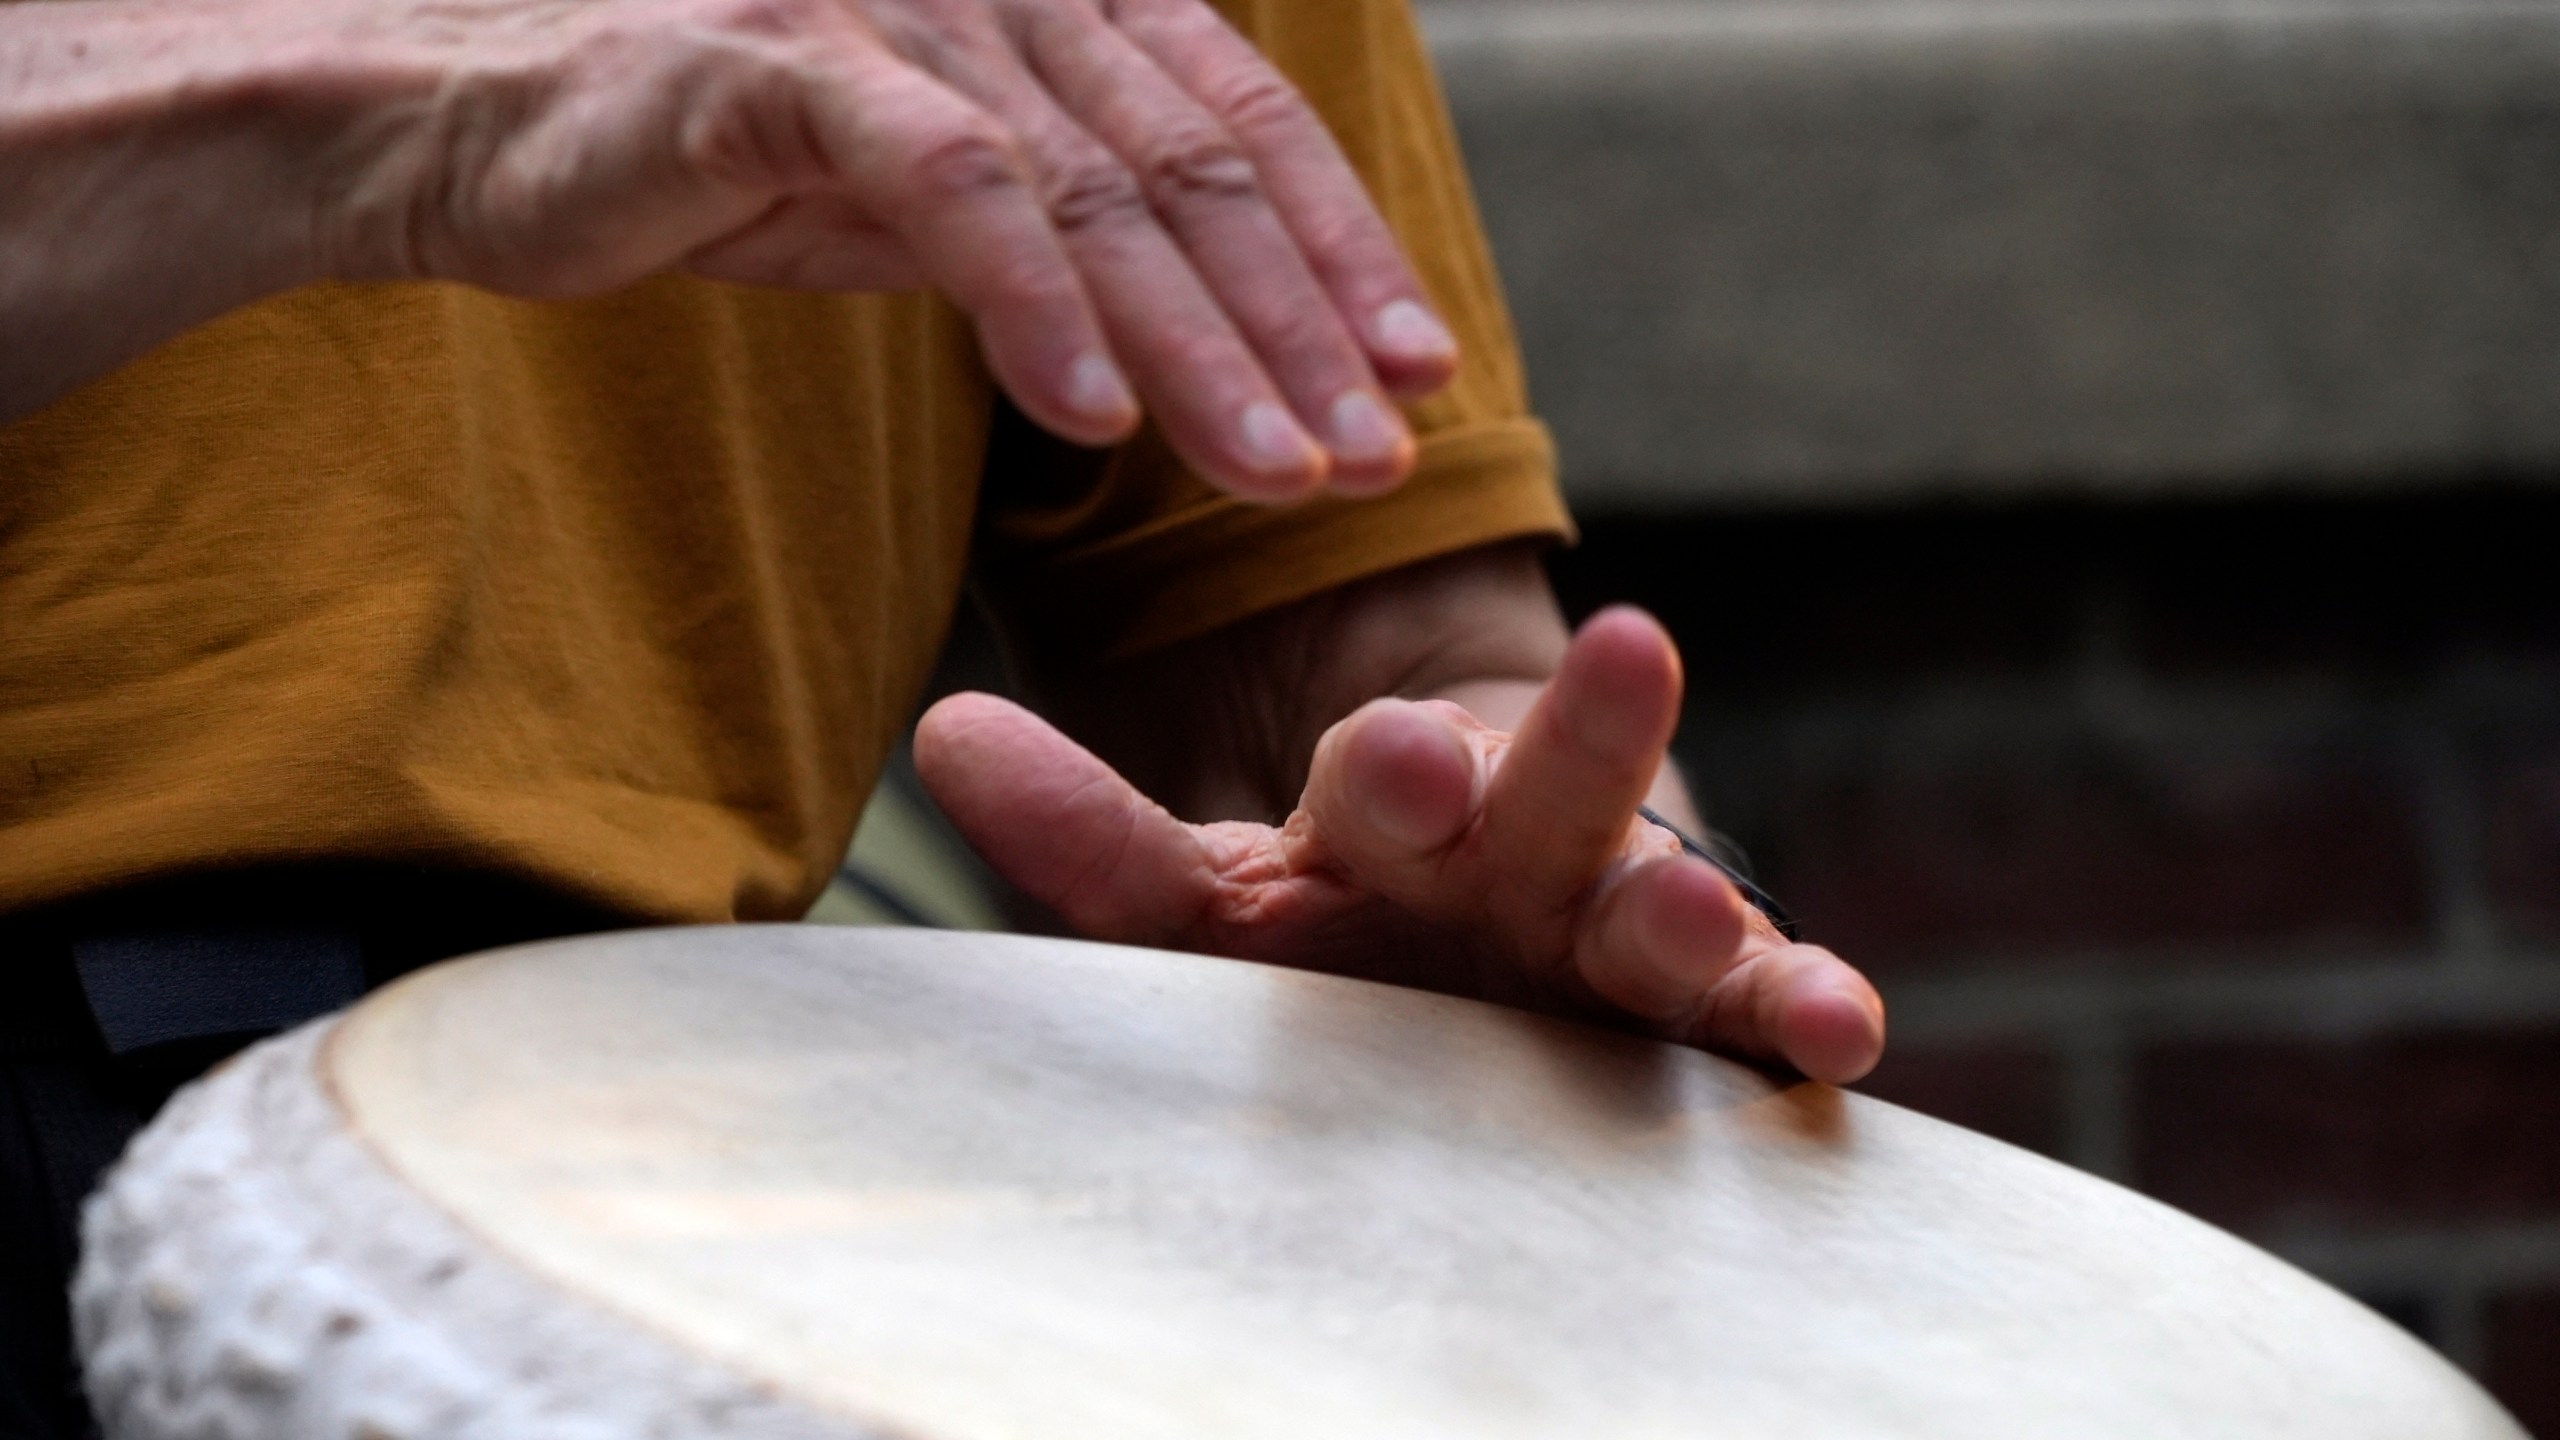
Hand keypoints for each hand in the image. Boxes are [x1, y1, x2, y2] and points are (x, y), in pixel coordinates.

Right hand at [313, 0, 1450, 496]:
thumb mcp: (923, 188)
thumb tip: (1199, 319)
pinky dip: (1033, 308)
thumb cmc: (713, 154)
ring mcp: (894, 6)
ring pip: (1099, 185)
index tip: (1416, 376)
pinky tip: (1091, 426)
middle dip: (1302, 325)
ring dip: (1202, 350)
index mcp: (1050, 1)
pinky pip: (949, 189)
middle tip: (1375, 461)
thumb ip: (1057, 222)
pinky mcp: (783, 61)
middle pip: (1197, 161)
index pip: (1238, 122)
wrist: (476, 117)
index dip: (1340, 250)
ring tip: (1280, 479)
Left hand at [913, 607, 1887, 1083]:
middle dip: (1577, 748)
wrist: (1473, 949)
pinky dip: (1801, 1007)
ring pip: (1652, 902)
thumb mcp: (1201, 889)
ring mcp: (1602, 933)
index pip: (1381, 778)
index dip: (1393, 774)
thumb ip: (1086, 832)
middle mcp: (1507, 860)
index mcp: (1383, 816)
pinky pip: (1753, 1012)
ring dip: (1684, 897)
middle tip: (1621, 671)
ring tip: (1700, 906)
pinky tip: (1842, 1028)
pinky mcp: (1691, 1013)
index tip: (1400, 762)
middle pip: (1543, 797)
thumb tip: (940, 730)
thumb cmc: (1332, 917)